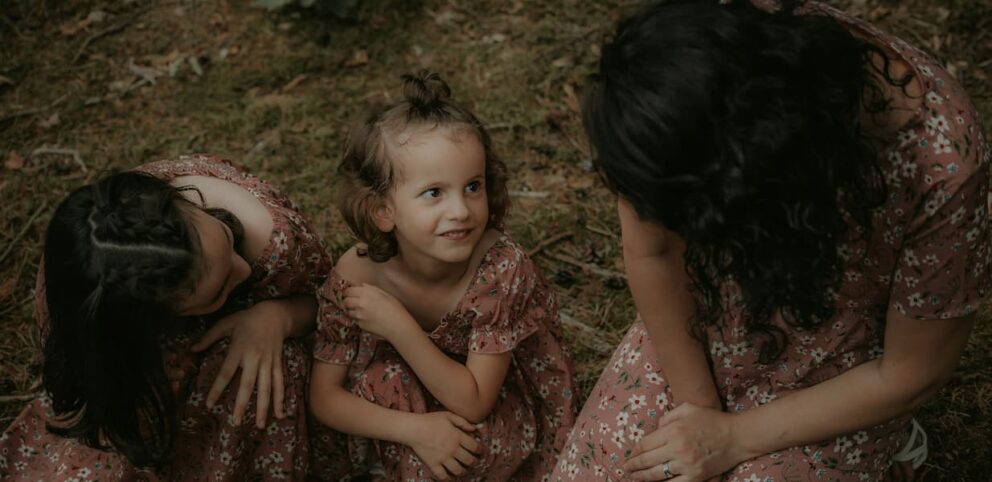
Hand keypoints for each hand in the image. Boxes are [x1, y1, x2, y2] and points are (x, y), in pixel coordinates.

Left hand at [191, 300, 288, 427]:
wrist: (274, 314)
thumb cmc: (246, 319)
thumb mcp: (226, 324)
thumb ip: (208, 337)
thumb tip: (190, 349)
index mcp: (239, 349)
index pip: (226, 373)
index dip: (217, 389)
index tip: (209, 404)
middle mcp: (254, 358)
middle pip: (248, 385)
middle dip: (242, 404)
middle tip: (236, 422)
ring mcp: (268, 363)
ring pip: (266, 388)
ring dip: (264, 407)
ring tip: (260, 426)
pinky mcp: (277, 364)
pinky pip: (279, 384)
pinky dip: (280, 399)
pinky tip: (280, 414)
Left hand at [343, 283, 415, 340]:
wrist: (397, 326)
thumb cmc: (395, 308)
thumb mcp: (385, 294)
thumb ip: (371, 289)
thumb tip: (362, 286)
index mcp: (366, 293)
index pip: (348, 291)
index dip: (348, 292)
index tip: (350, 294)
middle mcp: (359, 304)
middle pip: (345, 301)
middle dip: (347, 301)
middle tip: (353, 302)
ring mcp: (358, 315)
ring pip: (348, 311)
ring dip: (352, 311)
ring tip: (361, 311)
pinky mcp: (360, 325)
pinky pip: (355, 320)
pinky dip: (359, 319)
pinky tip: (368, 319)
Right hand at [405, 411, 479, 480]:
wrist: (414, 428)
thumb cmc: (431, 420)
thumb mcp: (448, 415)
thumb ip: (462, 421)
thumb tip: (474, 429)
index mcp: (457, 436)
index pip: (474, 447)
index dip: (480, 450)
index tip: (480, 452)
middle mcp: (452, 449)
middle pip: (469, 460)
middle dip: (474, 462)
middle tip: (473, 462)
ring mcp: (443, 458)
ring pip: (458, 470)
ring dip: (463, 472)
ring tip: (463, 470)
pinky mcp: (433, 464)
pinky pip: (443, 476)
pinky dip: (448, 478)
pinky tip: (450, 476)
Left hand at [624, 403, 746, 480]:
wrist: (737, 436)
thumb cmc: (711, 419)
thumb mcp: (687, 408)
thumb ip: (667, 417)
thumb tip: (655, 429)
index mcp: (673, 431)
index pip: (645, 444)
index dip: (635, 451)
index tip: (630, 454)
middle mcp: (678, 449)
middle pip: (647, 461)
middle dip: (633, 466)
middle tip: (626, 468)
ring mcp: (687, 465)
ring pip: (657, 475)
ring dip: (642, 478)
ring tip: (635, 478)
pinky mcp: (697, 476)